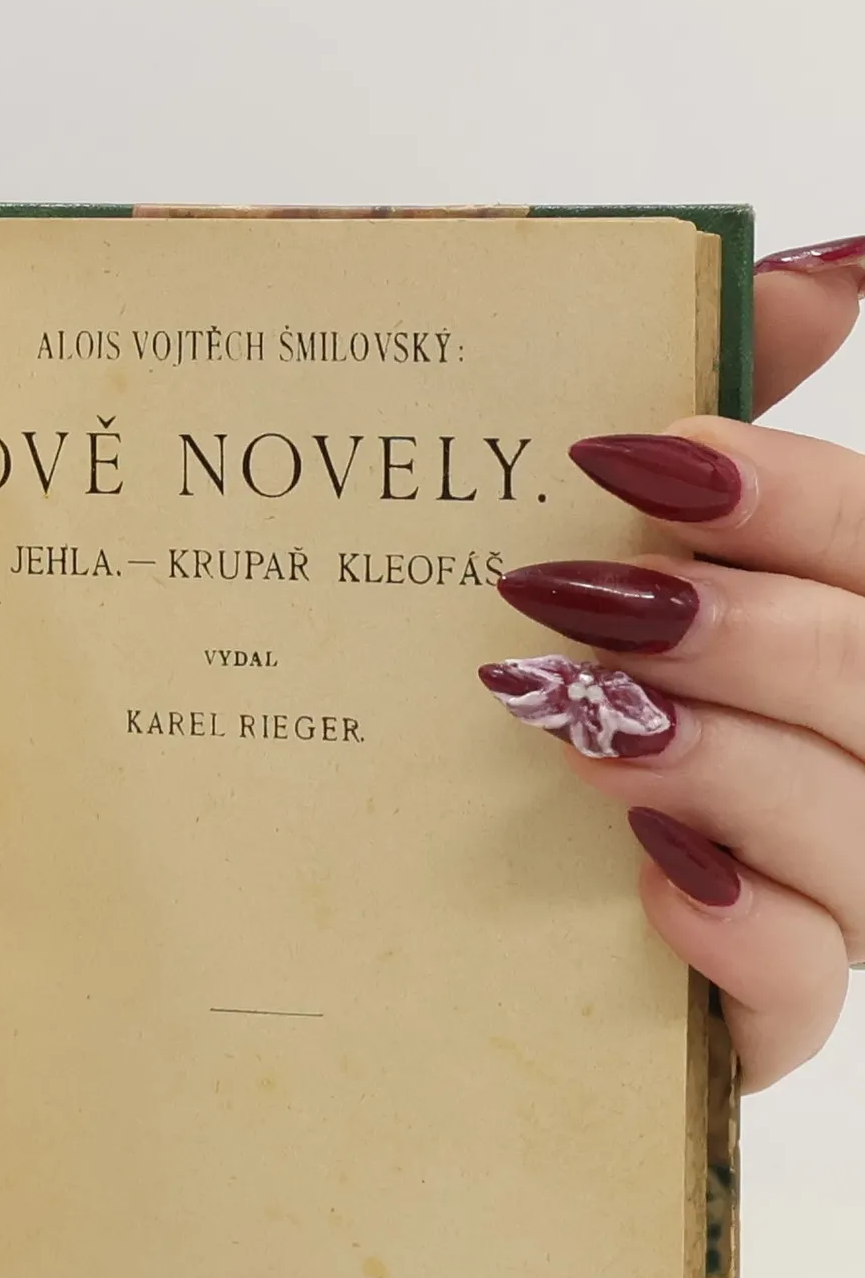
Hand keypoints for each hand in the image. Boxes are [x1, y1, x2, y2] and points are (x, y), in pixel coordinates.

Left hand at [479, 235, 864, 1091]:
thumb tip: (820, 265)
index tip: (631, 457)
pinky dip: (743, 936)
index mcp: (835, 635)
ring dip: (725, 762)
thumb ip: (719, 438)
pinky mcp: (766, 1011)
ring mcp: (830, 890)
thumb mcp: (621, 567)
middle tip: (573, 599)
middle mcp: (859, 754)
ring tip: (580, 728)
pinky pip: (804, 991)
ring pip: (860, 827)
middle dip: (738, 628)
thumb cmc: (565, 716)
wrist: (453, 915)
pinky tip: (657, 881)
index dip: (788, 496)